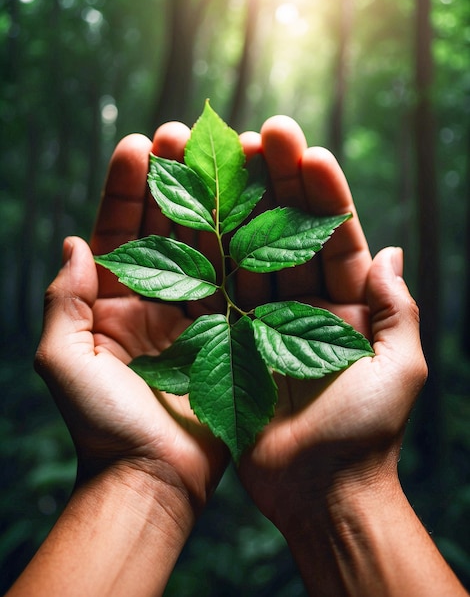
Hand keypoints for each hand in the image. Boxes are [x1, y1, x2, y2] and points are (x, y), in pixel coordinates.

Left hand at [36, 127, 227, 514]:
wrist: (154, 480)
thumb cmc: (103, 427)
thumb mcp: (64, 362)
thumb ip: (63, 301)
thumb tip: (73, 241)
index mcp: (112, 301)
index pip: (119, 230)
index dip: (127, 186)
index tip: (140, 142)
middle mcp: (156, 299)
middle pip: (165, 227)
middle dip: (173, 179)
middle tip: (185, 134)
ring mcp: (196, 313)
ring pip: (206, 245)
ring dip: (214, 201)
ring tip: (226, 155)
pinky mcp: (231, 333)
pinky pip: (238, 281)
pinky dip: (246, 245)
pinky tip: (256, 208)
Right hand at [234, 118, 426, 530]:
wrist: (318, 494)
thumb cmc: (365, 437)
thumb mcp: (399, 368)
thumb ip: (398, 309)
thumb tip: (392, 252)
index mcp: (347, 309)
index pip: (334, 237)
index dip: (322, 194)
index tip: (306, 151)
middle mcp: (303, 309)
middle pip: (288, 235)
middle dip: (278, 185)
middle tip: (263, 134)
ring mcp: (261, 324)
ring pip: (248, 255)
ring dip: (237, 208)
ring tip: (222, 158)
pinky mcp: (227, 343)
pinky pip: (215, 293)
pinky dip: (205, 256)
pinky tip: (193, 214)